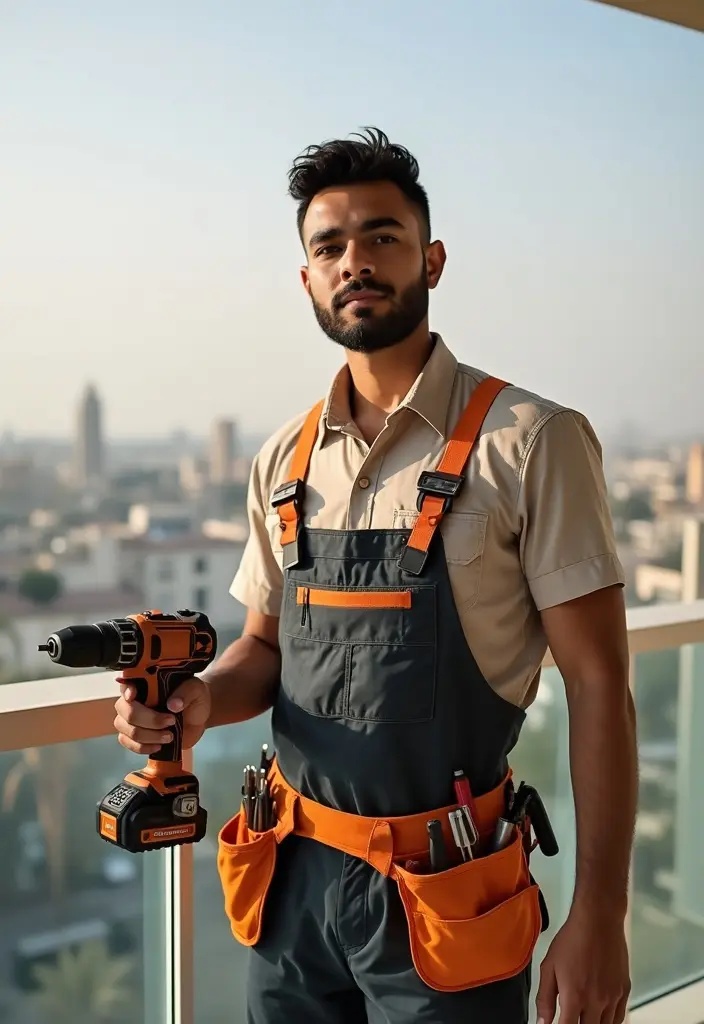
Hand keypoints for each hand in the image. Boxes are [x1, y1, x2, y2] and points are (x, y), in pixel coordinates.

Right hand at [113, 676, 211, 754]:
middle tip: (171, 721)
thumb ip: (186, 693)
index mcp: (147, 683)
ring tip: (170, 736)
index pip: (127, 683)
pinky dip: (143, 747)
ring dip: (148, 736)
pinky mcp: (135, 736)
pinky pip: (128, 743)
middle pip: (126, 711)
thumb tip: (173, 704)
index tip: (132, 696)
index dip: (126, 690)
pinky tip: (159, 746)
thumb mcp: (196, 690)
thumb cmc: (194, 698)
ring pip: (126, 729)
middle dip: (148, 719)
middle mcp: (134, 700)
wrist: (199, 718)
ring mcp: (132, 719)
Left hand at [536, 905, 629, 1023]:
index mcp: (574, 996)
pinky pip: (619, 1018)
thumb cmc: (572, 940)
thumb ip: (544, 998)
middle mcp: (596, 1001)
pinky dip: (608, 1022)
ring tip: (583, 1016)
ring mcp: (613, 997)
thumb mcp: (549, 966)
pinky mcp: (624, 991)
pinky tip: (600, 1017)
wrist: (598, 921)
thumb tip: (542, 1022)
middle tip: (570, 1017)